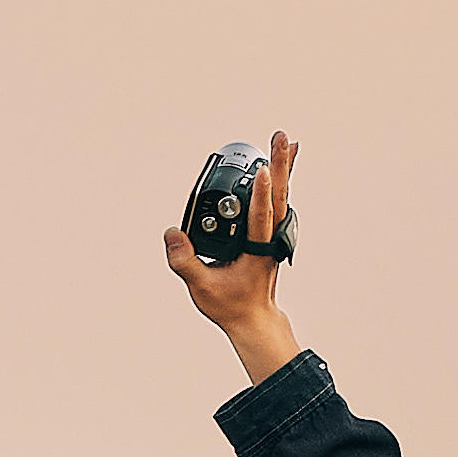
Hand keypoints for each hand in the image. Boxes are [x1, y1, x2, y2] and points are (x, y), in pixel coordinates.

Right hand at [161, 131, 303, 383]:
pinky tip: (277, 166)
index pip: (260, 217)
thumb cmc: (231, 305)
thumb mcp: (202, 287)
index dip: (260, 194)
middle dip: (280, 165)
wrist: (252, 318)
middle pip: (278, 196)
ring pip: (280, 196)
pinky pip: (275, 202)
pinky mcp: (269, 235)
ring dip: (283, 167)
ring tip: (285, 141)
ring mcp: (272, 236)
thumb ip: (185, 261)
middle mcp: (270, 240)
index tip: (262, 170)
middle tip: (282, 138)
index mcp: (258, 252)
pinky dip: (279, 181)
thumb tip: (172, 234)